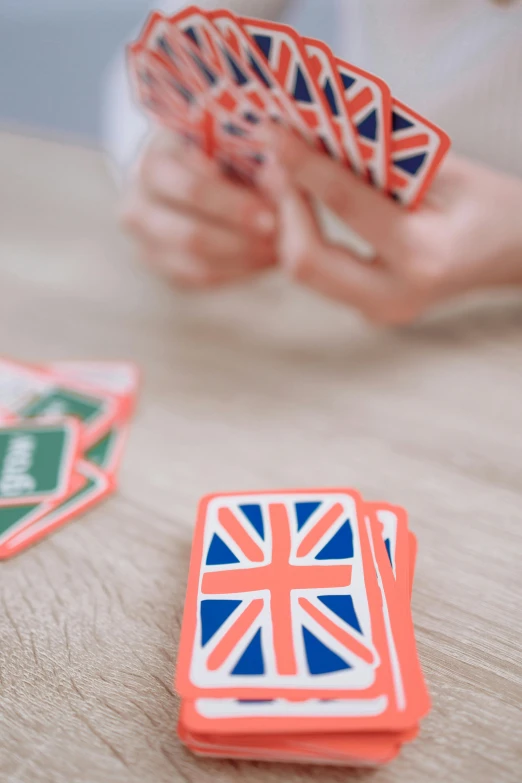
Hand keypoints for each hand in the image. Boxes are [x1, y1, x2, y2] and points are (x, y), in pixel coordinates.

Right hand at [121, 129, 276, 287]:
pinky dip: (236, 273)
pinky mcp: (160, 266)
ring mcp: (143, 242)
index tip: (272, 214)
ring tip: (277, 252)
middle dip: (241, 241)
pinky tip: (262, 262)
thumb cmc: (210, 148)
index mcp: (151, 164)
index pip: (192, 190)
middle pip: (191, 236)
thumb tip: (283, 178)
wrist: (180, 168)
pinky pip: (200, 279)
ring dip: (243, 261)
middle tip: (278, 241)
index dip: (235, 206)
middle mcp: (135, 206)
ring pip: (196, 265)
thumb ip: (246, 158)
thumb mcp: (222, 140)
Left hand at [263, 127, 521, 323]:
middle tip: (277, 163)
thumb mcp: (446, 171)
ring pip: (304, 272)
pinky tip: (301, 205)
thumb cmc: (487, 206)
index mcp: (423, 257)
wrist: (512, 254)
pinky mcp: (368, 309)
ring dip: (287, 223)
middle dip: (285, 207)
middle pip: (306, 262)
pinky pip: (319, 274)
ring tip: (285, 178)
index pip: (347, 207)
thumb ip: (384, 157)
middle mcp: (395, 296)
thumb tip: (317, 129)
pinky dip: (303, 237)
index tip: (276, 134)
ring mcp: (379, 311)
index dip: (305, 165)